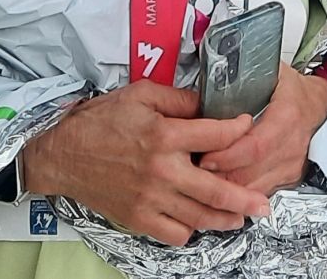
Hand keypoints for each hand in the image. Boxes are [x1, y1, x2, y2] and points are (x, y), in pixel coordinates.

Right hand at [22, 81, 269, 246]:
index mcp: (164, 135)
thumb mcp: (140, 95)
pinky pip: (172, 232)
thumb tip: (208, 104)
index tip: (248, 127)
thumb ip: (178, 99)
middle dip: (245, 198)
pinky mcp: (137, 217)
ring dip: (224, 220)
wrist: (62, 154)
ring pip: (198, 217)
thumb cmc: (99, 121)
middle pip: (215, 189)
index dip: (239, 130)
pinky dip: (189, 231)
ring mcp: (150, 198)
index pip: (217, 136)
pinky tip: (198, 223)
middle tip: (264, 204)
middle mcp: (162, 170)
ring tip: (241, 219)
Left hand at [199, 65, 326, 194]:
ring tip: (203, 180)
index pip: (254, 147)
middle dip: (218, 176)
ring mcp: (291, 166)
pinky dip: (238, 194)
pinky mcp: (288, 179)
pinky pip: (259, 192)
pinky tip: (221, 186)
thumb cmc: (292, 90)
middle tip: (194, 172)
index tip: (204, 155)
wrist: (320, 107)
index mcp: (287, 116)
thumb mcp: (271, 74)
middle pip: (250, 173)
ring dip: (226, 188)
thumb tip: (211, 80)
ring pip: (253, 189)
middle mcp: (291, 146)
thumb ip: (242, 77)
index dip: (227, 155)